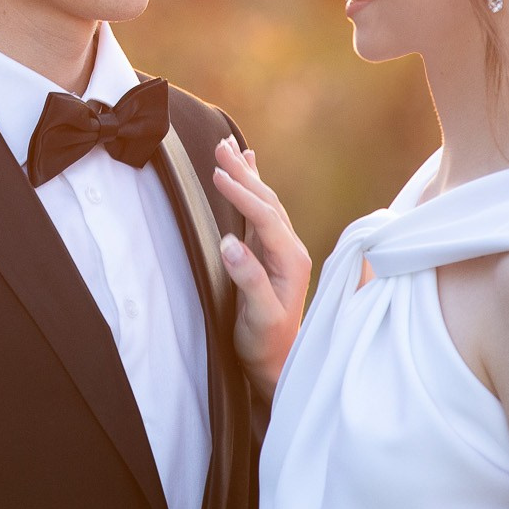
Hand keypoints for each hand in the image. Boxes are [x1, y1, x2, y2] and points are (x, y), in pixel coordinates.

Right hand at [212, 136, 313, 397]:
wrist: (278, 360)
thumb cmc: (267, 342)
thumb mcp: (259, 317)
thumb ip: (249, 280)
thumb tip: (230, 244)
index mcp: (291, 260)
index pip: (265, 217)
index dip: (242, 195)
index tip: (217, 176)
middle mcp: (291, 249)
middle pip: (268, 201)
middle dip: (244, 173)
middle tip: (219, 147)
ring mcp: (281, 248)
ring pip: (265, 201)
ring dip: (247, 174)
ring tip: (229, 148)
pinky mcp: (269, 251)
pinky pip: (262, 210)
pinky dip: (253, 186)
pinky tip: (249, 168)